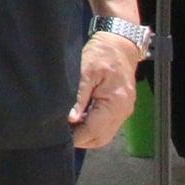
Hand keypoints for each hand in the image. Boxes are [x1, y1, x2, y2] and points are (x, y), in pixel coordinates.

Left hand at [70, 32, 142, 148]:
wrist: (120, 45)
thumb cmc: (102, 55)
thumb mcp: (86, 72)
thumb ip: (80, 97)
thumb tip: (72, 119)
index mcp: (115, 103)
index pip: (94, 130)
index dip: (77, 136)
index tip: (60, 137)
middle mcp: (122, 112)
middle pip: (100, 137)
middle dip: (81, 139)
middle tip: (61, 136)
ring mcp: (124, 111)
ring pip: (104, 135)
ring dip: (87, 135)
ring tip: (68, 129)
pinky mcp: (121, 108)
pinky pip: (107, 126)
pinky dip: (94, 128)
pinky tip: (79, 121)